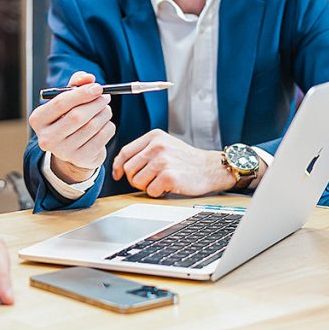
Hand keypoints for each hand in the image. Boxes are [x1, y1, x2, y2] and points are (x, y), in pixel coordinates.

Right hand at [29, 71, 115, 183]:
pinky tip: (105, 123)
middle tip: (105, 97)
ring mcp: (63, 152)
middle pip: (77, 116)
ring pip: (92, 126)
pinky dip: (108, 126)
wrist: (70, 148)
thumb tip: (88, 78)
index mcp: (38, 119)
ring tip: (106, 108)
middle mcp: (47, 138)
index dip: (82, 93)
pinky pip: (102, 137)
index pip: (60, 103)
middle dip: (96, 103)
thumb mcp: (67, 99)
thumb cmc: (67, 116)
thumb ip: (76, 84)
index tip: (98, 87)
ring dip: (104, 113)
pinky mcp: (80, 159)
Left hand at [113, 129, 236, 196]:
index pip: (125, 152)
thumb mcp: (165, 145)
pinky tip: (168, 186)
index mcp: (154, 137)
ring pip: (137, 182)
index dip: (118, 166)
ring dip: (147, 186)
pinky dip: (158, 192)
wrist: (211, 168)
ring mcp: (163, 161)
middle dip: (134, 179)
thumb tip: (120, 166)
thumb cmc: (186, 159)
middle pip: (128, 169)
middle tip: (148, 181)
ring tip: (160, 182)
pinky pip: (150, 191)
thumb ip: (145, 151)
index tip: (117, 175)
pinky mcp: (169, 176)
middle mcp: (157, 146)